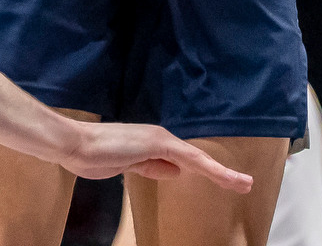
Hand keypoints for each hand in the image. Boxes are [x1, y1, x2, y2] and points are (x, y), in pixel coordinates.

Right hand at [57, 121, 253, 191]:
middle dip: (222, 173)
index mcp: (153, 145)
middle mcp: (161, 139)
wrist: (76, 143)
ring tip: (242, 184)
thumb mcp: (127, 166)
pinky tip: (223, 177)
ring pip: (198, 158)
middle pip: (198, 159)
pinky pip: (188, 158)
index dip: (208, 171)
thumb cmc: (95, 155)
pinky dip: (208, 168)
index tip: (226, 182)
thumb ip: (150, 167)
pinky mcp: (157, 143)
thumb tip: (174, 171)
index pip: (186, 160)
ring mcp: (160, 140)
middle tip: (245, 184)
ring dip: (221, 173)